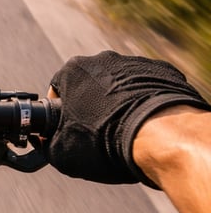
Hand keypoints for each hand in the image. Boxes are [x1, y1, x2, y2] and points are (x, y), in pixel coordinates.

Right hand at [47, 51, 209, 184]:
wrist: (160, 138)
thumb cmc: (105, 142)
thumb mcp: (61, 153)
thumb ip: (48, 143)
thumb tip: (49, 143)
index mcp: (72, 70)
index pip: (57, 90)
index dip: (61, 113)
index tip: (69, 129)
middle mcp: (102, 59)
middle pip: (89, 84)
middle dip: (91, 106)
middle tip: (97, 133)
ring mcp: (135, 63)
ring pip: (119, 85)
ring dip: (118, 103)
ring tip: (124, 131)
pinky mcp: (163, 71)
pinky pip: (147, 87)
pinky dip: (144, 102)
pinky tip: (145, 125)